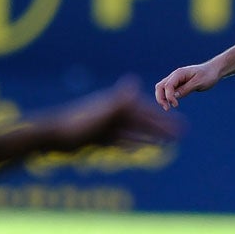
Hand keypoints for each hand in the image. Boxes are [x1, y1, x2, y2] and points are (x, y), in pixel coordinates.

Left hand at [49, 78, 179, 151]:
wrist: (50, 136)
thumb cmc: (75, 125)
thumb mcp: (100, 113)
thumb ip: (119, 101)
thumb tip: (134, 83)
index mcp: (117, 105)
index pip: (148, 113)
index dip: (166, 120)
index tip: (182, 127)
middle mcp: (114, 113)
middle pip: (144, 122)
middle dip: (163, 128)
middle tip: (183, 135)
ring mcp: (106, 126)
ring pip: (134, 132)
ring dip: (151, 137)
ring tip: (168, 144)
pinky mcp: (97, 137)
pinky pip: (120, 141)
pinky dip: (131, 144)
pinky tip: (140, 150)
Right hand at [155, 62, 223, 109]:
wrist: (213, 71)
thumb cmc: (208, 75)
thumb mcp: (198, 82)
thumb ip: (186, 88)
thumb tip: (174, 96)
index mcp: (179, 73)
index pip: (168, 85)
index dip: (169, 96)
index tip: (176, 105)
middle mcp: (175, 76)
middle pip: (160, 86)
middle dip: (160, 98)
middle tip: (167, 108)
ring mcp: (176, 80)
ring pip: (162, 89)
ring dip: (162, 98)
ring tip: (168, 108)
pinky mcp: (178, 84)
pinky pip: (168, 91)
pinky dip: (167, 97)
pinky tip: (171, 104)